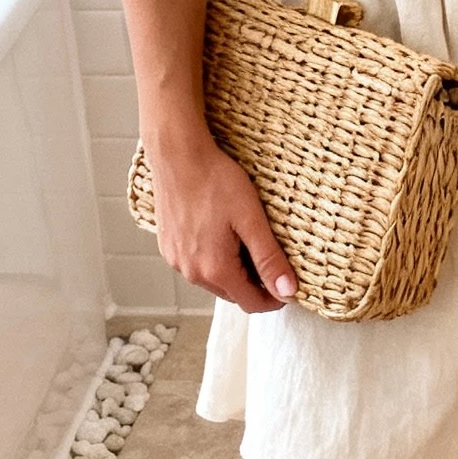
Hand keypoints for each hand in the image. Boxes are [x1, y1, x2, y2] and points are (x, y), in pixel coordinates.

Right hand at [150, 133, 296, 314]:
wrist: (178, 155)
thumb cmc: (215, 181)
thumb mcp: (252, 219)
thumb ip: (270, 259)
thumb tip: (288, 291)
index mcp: (215, 269)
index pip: (251, 303)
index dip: (274, 299)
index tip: (288, 286)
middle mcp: (191, 272)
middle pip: (232, 293)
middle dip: (254, 284)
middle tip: (272, 259)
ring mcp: (176, 260)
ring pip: (214, 281)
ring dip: (234, 272)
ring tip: (246, 242)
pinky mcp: (168, 247)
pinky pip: (197, 265)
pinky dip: (214, 259)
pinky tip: (222, 235)